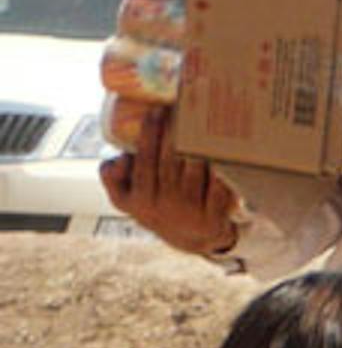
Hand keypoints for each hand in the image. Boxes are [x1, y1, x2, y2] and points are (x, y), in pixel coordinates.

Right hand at [100, 110, 239, 255]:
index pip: (143, 161)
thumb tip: (121, 159)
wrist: (190, 236)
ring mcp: (190, 214)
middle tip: (183, 110)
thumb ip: (112, 176)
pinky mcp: (215, 219)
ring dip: (198, 148)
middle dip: (175, 135)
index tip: (155, 112)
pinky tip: (223, 151)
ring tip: (202, 123)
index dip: (149, 136)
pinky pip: (219, 189)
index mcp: (138, 199)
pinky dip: (220, 170)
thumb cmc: (155, 204)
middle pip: (170, 164)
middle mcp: (163, 207)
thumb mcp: (125, 196)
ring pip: (195, 173)